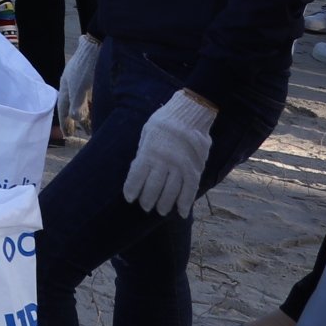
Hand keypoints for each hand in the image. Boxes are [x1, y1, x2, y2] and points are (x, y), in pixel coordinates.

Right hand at [57, 36, 100, 134]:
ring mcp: (84, 80)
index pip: (63, 109)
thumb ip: (76, 107)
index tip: (68, 135)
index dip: (65, 122)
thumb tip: (76, 120)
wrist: (97, 46)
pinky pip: (93, 96)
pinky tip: (101, 109)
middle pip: (74, 106)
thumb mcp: (79, 90)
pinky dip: (95, 105)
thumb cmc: (85, 68)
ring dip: (88, 113)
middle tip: (82, 133)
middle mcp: (73, 85)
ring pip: (84, 101)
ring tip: (94, 125)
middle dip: (77, 120)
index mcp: (66, 87)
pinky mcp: (95, 77)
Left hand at [120, 90, 216, 215]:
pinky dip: (185, 202)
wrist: (190, 113)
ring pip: (171, 192)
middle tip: (145, 207)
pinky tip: (182, 212)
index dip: (132, 190)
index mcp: (148, 153)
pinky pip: (190, 189)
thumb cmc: (164, 121)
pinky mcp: (195, 168)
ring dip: (165, 204)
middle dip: (148, 200)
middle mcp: (164, 162)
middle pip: (153, 188)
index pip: (136, 177)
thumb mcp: (147, 133)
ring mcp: (180, 167)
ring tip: (161, 211)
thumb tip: (138, 170)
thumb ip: (144, 153)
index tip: (130, 199)